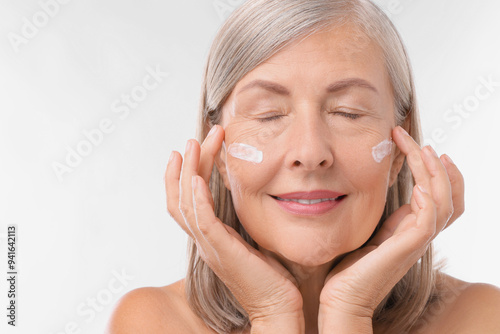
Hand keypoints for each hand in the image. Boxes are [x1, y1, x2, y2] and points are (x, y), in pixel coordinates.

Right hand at [165, 125, 304, 332]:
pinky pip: (202, 222)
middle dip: (186, 165)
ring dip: (188, 172)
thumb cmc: (272, 277)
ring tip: (193, 145)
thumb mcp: (256, 240)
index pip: (187, 201)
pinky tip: (196, 178)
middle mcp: (205, 241)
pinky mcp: (222, 252)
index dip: (184, 175)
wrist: (278, 308)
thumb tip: (258, 194)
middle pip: (181, 197)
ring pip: (185, 204)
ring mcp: (210, 247)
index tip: (192, 149)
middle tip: (194, 139)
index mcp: (212, 238)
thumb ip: (247, 220)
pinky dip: (196, 199)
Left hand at [318, 126, 464, 331]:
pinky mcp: (405, 249)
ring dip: (435, 174)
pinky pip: (428, 222)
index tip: (424, 147)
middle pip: (449, 195)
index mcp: (412, 229)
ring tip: (424, 151)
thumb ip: (388, 219)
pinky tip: (416, 186)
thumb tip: (396, 196)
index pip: (442, 197)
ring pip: (444, 203)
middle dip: (438, 165)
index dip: (440, 173)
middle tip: (422, 141)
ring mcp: (415, 242)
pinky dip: (428, 201)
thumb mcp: (373, 234)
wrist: (341, 298)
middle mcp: (420, 234)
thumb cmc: (351, 268)